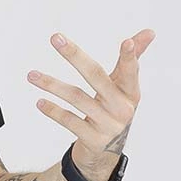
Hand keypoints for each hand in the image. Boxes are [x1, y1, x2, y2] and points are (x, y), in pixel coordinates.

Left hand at [26, 28, 154, 180]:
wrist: (107, 148)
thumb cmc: (114, 107)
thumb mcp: (123, 86)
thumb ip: (131, 59)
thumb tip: (149, 31)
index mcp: (131, 93)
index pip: (130, 72)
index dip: (129, 58)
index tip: (126, 41)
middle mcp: (121, 108)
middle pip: (96, 77)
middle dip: (75, 56)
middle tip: (55, 38)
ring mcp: (107, 125)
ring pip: (76, 98)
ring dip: (51, 85)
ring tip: (31, 75)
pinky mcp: (92, 139)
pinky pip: (69, 121)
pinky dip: (53, 111)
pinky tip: (39, 101)